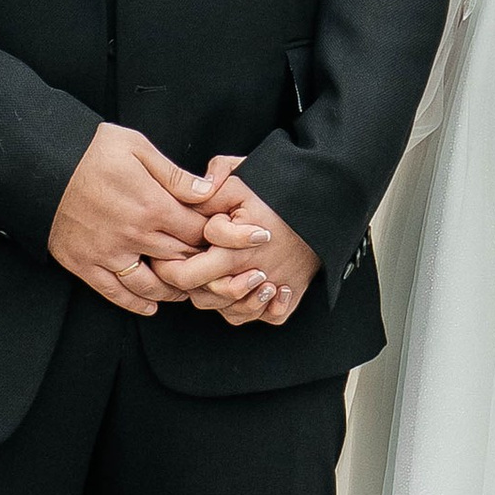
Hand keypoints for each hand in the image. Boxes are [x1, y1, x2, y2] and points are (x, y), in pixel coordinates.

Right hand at [48, 125, 222, 316]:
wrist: (41, 165)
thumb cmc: (91, 151)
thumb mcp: (137, 147)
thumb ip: (175, 175)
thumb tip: (209, 192)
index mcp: (152, 205)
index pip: (197, 231)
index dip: (214, 236)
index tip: (221, 238)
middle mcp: (134, 235)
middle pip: (179, 259)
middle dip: (199, 264)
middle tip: (212, 268)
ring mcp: (109, 253)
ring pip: (152, 284)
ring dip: (173, 290)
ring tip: (186, 289)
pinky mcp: (86, 264)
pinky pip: (115, 293)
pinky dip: (136, 304)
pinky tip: (151, 306)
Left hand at [154, 158, 321, 327]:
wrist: (330, 200)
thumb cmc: (283, 189)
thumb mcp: (242, 177)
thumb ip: (212, 181)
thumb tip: (195, 188)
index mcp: (232, 251)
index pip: (185, 275)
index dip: (169, 264)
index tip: (164, 254)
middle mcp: (251, 275)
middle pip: (206, 298)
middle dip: (191, 284)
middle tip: (186, 266)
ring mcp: (274, 286)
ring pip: (234, 312)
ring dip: (222, 299)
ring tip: (219, 276)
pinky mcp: (293, 292)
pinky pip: (269, 317)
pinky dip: (259, 310)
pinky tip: (254, 290)